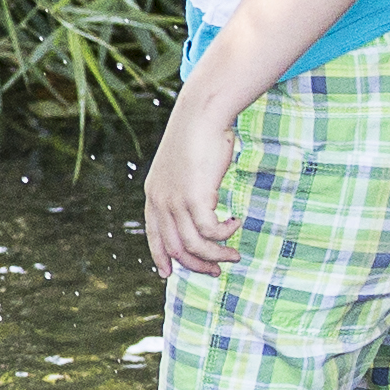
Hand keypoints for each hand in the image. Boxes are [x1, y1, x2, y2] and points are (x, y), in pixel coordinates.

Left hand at [143, 88, 244, 273]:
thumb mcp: (185, 168)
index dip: (160, 257)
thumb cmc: (198, 138)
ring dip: (218, 254)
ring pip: (195, 245)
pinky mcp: (195, 197)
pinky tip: (236, 222)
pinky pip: (210, 231)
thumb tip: (206, 207)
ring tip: (235, 254)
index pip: (154, 235)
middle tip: (218, 270)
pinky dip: (225, 233)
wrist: (201, 115)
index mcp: (153, 194)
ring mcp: (175, 200)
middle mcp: (160, 201)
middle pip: (175, 248)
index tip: (168, 274)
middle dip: (198, 264)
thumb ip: (187, 190)